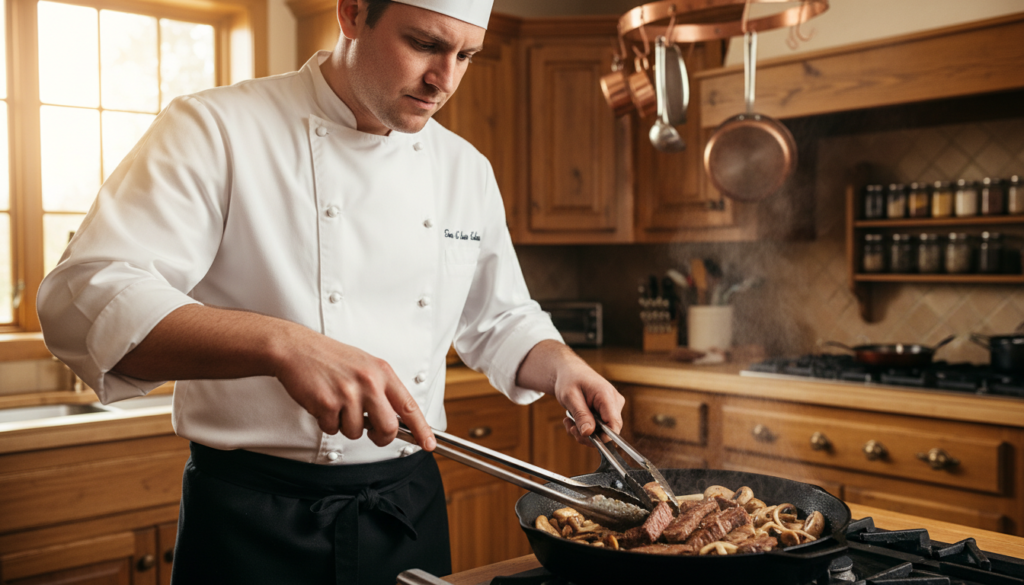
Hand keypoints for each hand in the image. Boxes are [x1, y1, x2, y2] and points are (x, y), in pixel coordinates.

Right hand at [272, 324, 435, 450]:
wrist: (297, 349)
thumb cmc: (330, 358)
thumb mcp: (365, 365)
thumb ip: (381, 389)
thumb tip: (394, 418)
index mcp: (382, 372)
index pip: (409, 406)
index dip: (421, 428)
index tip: (428, 443)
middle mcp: (369, 382)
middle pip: (388, 428)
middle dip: (380, 437)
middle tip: (372, 433)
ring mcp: (348, 393)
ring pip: (357, 432)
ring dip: (345, 425)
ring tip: (337, 404)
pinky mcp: (328, 403)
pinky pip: (333, 429)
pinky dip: (327, 422)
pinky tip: (323, 403)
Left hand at [555, 363, 624, 446]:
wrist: (570, 372)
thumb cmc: (570, 380)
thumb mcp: (570, 397)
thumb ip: (580, 415)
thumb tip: (588, 433)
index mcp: (606, 395)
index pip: (614, 424)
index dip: (603, 437)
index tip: (586, 438)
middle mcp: (614, 402)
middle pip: (608, 430)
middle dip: (588, 435)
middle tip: (571, 428)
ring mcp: (613, 407)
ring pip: (603, 431)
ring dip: (584, 431)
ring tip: (569, 422)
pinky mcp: (608, 411)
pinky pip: (600, 427)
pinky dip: (585, 427)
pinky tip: (574, 420)